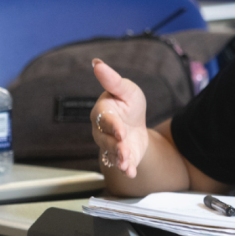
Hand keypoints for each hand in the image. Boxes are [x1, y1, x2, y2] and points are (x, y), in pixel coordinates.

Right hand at [91, 59, 149, 177]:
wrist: (137, 124)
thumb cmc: (128, 103)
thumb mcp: (126, 89)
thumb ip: (112, 80)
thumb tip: (97, 63)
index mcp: (102, 112)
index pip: (105, 119)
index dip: (113, 126)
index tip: (121, 131)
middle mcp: (102, 131)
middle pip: (106, 140)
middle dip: (115, 146)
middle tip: (124, 150)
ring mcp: (110, 146)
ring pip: (111, 154)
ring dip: (119, 160)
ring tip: (126, 164)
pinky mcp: (120, 157)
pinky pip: (120, 164)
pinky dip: (126, 169)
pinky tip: (131, 172)